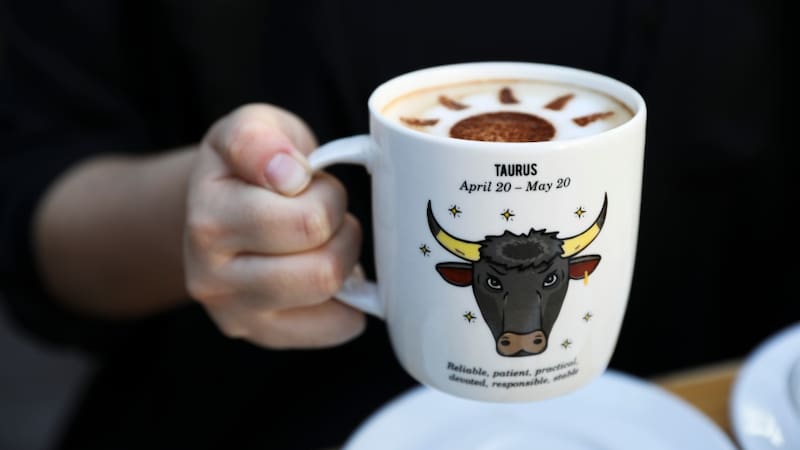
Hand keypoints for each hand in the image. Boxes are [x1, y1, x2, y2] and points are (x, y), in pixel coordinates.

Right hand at [184, 104, 364, 348]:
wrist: (220, 207)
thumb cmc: (250, 166)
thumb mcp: (249, 127)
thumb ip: (259, 139)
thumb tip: (286, 174)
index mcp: (209, 218)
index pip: (307, 221)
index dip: (326, 193)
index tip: (305, 180)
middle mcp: (209, 275)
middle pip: (322, 267)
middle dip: (342, 230)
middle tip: (327, 212)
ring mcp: (233, 311)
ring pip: (327, 294)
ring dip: (344, 261)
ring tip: (326, 239)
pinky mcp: (261, 334)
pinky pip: (335, 326)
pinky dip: (350, 301)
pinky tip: (330, 275)